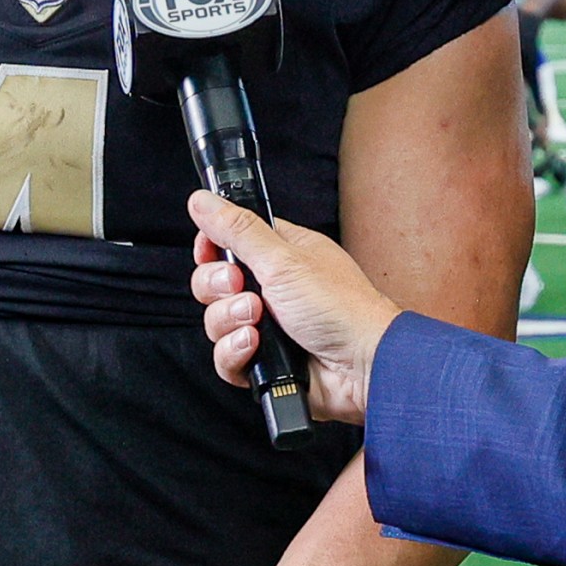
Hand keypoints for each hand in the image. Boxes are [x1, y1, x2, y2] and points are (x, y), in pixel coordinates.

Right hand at [187, 190, 399, 425]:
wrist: (362, 366)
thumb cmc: (341, 308)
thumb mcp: (283, 259)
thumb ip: (237, 230)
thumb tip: (203, 200)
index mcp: (281, 254)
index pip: (228, 242)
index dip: (211, 247)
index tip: (210, 251)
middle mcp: (272, 288)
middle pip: (214, 283)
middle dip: (219, 287)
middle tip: (241, 286)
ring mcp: (268, 326)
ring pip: (216, 322)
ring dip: (230, 321)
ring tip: (257, 321)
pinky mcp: (265, 360)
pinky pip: (227, 357)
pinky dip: (236, 353)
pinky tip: (256, 347)